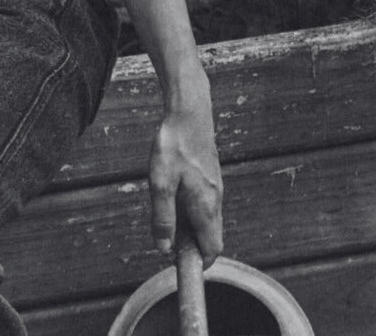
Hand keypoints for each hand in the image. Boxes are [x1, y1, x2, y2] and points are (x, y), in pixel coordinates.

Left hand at [148, 93, 222, 264]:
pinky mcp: (211, 178)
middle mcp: (216, 202)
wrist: (190, 112)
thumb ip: (163, 216)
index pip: (212, 250)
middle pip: (210, 237)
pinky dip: (190, 209)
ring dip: (188, 225)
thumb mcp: (160, 181)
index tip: (179, 263)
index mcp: (206, 207)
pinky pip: (203, 204)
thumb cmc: (173, 145)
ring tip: (165, 207)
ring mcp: (215, 189)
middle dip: (190, 244)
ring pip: (206, 220)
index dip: (198, 262)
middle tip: (165, 232)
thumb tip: (164, 247)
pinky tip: (172, 190)